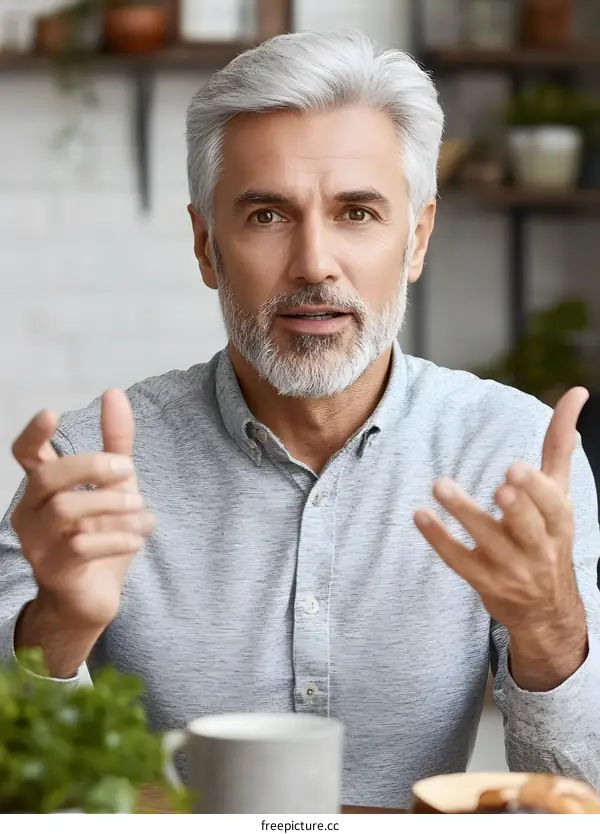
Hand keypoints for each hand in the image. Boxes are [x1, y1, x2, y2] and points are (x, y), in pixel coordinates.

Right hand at [11, 390, 154, 630]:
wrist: (92, 597)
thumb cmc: (100, 534)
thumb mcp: (115, 484)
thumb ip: (115, 442)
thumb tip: (114, 392)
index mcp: (43, 488)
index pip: (24, 455)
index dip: (34, 434)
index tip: (50, 413)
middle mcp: (31, 513)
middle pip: (48, 478)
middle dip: (92, 468)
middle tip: (129, 470)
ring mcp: (37, 544)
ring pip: (66, 512)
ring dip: (112, 505)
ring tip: (142, 511)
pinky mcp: (53, 570)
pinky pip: (80, 547)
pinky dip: (116, 537)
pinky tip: (137, 537)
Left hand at [413, 387, 588, 637]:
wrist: (546, 608)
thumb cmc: (549, 535)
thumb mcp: (560, 494)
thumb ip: (561, 444)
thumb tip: (577, 392)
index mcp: (559, 521)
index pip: (551, 505)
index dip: (535, 489)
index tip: (515, 469)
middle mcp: (538, 547)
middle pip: (527, 527)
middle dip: (516, 507)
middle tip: (500, 486)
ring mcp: (510, 568)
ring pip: (488, 541)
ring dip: (464, 513)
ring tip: (440, 485)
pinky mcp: (484, 581)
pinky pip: (459, 561)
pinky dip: (439, 539)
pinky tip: (419, 516)